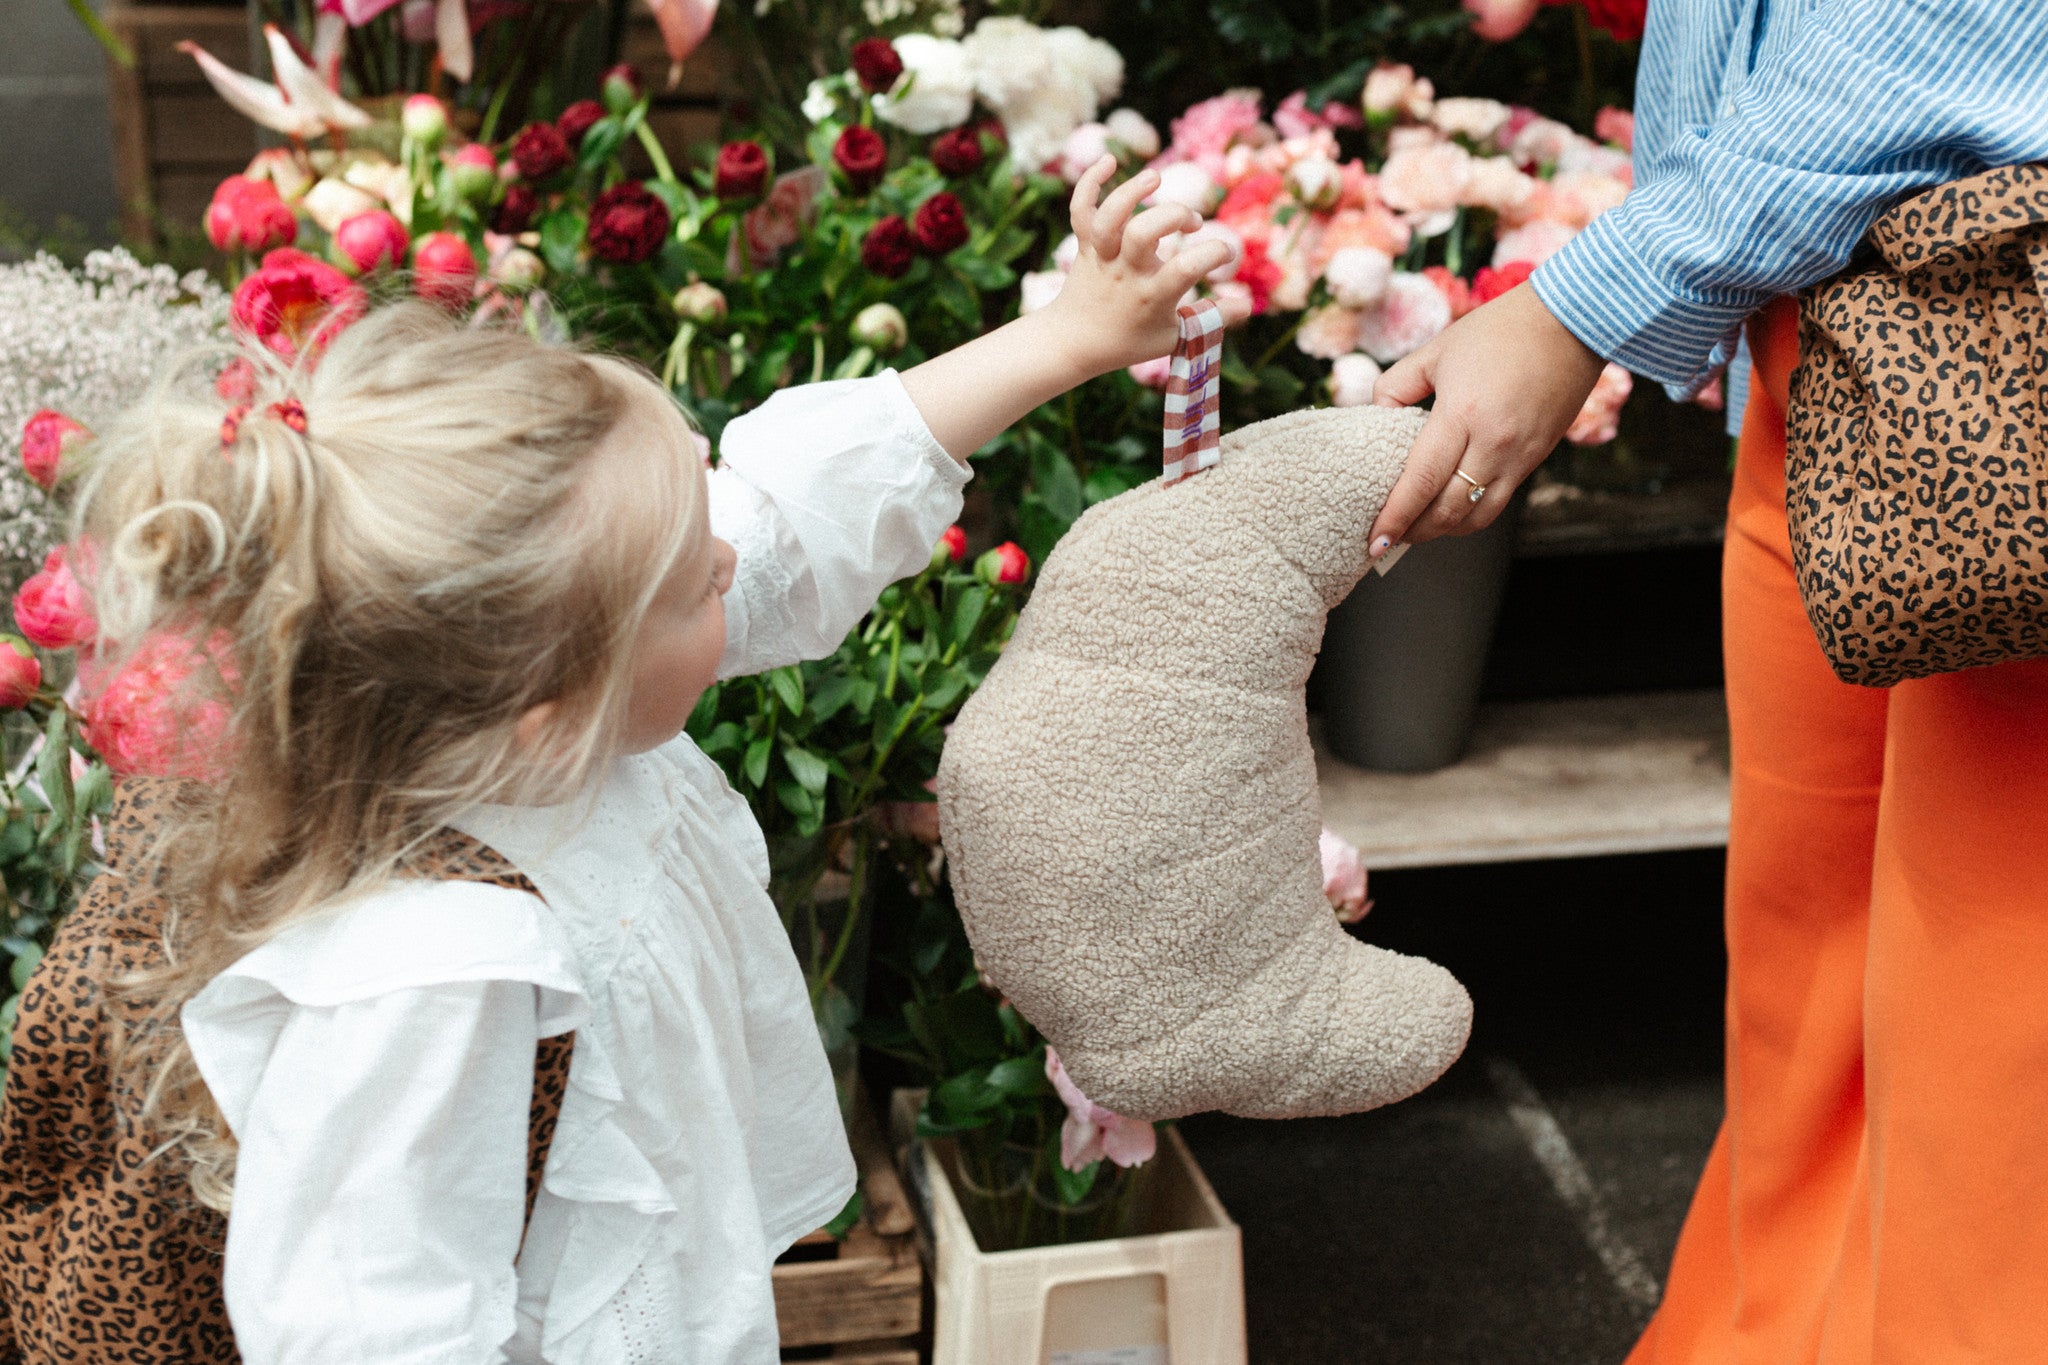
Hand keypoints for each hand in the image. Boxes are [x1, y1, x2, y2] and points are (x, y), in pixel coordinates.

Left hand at [1045, 157, 1251, 376]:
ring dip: (1132, 191)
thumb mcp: (1175, 337)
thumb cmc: (1131, 340)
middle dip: (1173, 215)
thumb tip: (1249, 304)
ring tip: (1154, 178)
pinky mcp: (1084, 246)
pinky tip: (1109, 161)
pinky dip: (1089, 182)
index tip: (1224, 253)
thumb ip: (1211, 319)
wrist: (1074, 343)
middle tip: (1191, 223)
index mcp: (1152, 297)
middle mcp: (1126, 273)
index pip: (1185, 269)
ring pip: (1110, 217)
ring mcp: (1103, 258)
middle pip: (1142, 232)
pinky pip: (1081, 209)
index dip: (1214, 254)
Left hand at [1365, 282, 1605, 554]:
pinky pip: (1499, 502)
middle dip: (1413, 533)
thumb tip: (1376, 415)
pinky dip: (1471, 516)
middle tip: (1387, 539)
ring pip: (1477, 517)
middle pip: (1447, 511)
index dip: (1394, 517)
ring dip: (1443, 532)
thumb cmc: (1499, 330)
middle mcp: (1493, 443)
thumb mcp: (1436, 351)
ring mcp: (1519, 456)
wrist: (1572, 323)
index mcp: (1462, 414)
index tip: (1373, 540)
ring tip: (1416, 530)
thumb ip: (1396, 386)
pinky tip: (1451, 510)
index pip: (1420, 482)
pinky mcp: (1536, 459)